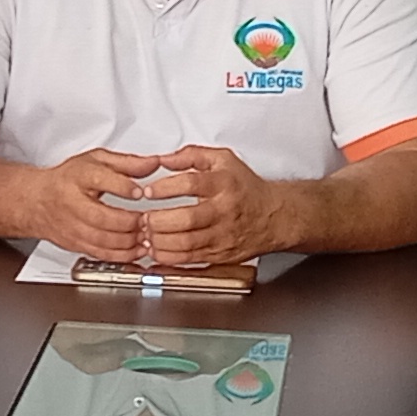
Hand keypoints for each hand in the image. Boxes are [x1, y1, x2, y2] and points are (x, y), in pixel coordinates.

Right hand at [19, 149, 168, 264]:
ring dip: (128, 240)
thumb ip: (127, 163)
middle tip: (147, 219)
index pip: (100, 180)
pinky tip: (135, 249)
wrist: (37, 201)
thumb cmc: (68, 179)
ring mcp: (72, 226)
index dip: (124, 187)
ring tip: (145, 235)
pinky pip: (100, 253)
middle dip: (129, 222)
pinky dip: (121, 255)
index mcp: (79, 177)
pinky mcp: (74, 244)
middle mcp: (72, 202)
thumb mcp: (96, 161)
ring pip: (102, 240)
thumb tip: (153, 163)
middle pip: (101, 217)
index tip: (141, 192)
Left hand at [126, 146, 292, 270]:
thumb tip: (163, 159)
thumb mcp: (223, 160)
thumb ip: (191, 155)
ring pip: (187, 243)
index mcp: (224, 184)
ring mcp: (223, 235)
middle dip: (159, 220)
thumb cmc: (245, 188)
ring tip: (146, 235)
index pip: (191, 184)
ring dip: (160, 241)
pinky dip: (169, 257)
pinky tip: (156, 250)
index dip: (165, 188)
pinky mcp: (221, 254)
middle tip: (143, 218)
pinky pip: (191, 259)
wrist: (274, 216)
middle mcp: (224, 211)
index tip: (148, 191)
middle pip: (187, 218)